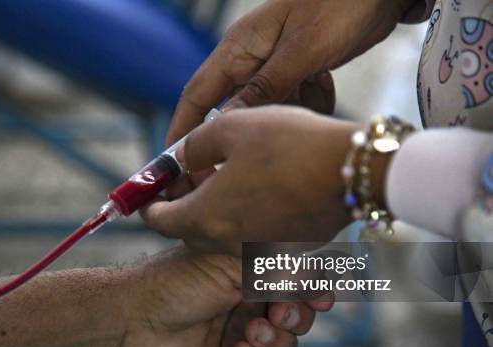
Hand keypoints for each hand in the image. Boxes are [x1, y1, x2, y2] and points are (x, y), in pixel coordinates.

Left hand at [110, 246, 331, 346]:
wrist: (132, 319)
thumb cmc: (176, 281)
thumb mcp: (230, 265)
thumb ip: (274, 271)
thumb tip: (316, 272)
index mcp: (247, 275)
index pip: (293, 283)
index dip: (312, 290)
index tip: (321, 295)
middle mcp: (246, 305)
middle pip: (296, 317)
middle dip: (296, 316)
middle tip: (280, 311)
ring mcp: (237, 336)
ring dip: (275, 341)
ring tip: (250, 332)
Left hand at [141, 106, 386, 243]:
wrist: (353, 169)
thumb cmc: (287, 143)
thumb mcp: (230, 128)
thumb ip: (193, 146)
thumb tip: (180, 159)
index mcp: (205, 217)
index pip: (159, 221)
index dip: (150, 204)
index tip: (150, 192)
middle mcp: (228, 243)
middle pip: (190, 229)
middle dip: (184, 204)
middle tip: (192, 175)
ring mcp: (259, 249)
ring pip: (223, 233)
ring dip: (216, 209)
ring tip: (229, 175)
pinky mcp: (286, 248)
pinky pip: (252, 235)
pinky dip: (246, 216)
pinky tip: (262, 187)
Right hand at [166, 0, 412, 144]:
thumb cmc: (339, 6)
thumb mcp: (301, 52)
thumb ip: (263, 88)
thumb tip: (226, 123)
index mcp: (238, 48)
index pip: (196, 95)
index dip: (182, 130)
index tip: (175, 163)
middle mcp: (248, 58)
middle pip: (231, 107)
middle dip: (245, 127)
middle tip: (260, 148)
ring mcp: (272, 64)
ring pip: (264, 108)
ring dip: (287, 111)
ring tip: (315, 88)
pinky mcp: (294, 69)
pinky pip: (289, 99)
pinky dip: (308, 100)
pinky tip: (325, 82)